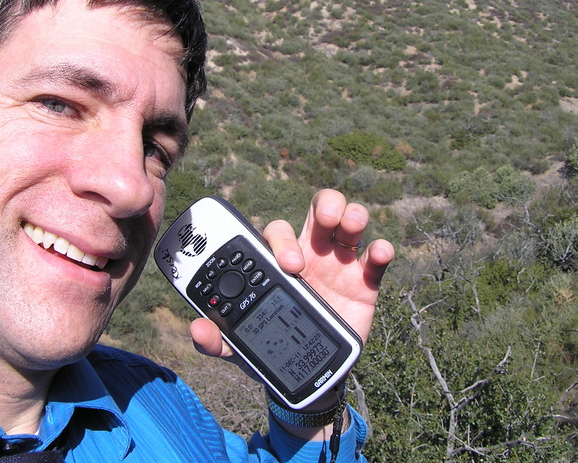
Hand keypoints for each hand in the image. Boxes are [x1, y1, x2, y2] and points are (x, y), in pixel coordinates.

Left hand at [190, 189, 393, 359]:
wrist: (310, 372)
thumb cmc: (273, 344)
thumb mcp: (242, 346)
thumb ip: (218, 339)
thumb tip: (196, 330)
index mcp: (280, 261)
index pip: (278, 232)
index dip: (280, 239)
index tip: (286, 263)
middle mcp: (311, 252)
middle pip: (318, 212)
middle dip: (324, 206)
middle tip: (323, 222)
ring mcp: (340, 263)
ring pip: (349, 223)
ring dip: (352, 214)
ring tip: (351, 224)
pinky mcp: (365, 280)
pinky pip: (376, 257)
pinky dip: (381, 249)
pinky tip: (379, 253)